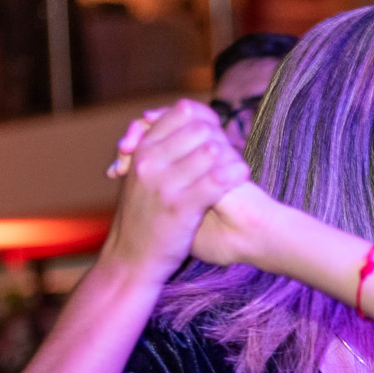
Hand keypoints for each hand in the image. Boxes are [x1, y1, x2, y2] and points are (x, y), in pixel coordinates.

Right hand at [100, 99, 250, 280]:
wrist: (130, 260)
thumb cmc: (142, 218)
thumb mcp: (140, 177)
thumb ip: (157, 151)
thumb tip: (178, 123)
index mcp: (142, 150)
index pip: (181, 112)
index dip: (207, 119)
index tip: (217, 134)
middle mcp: (150, 162)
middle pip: (200, 128)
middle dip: (221, 137)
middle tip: (230, 152)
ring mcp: (164, 184)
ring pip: (211, 151)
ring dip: (231, 156)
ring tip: (237, 166)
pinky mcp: (180, 207)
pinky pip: (217, 180)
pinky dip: (235, 174)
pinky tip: (242, 175)